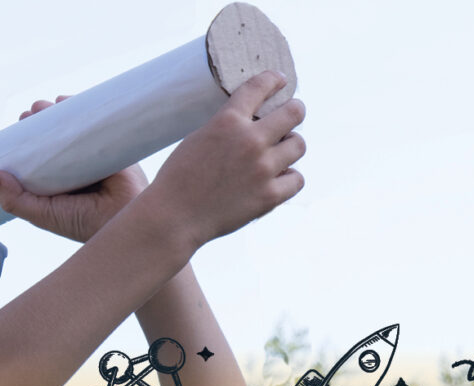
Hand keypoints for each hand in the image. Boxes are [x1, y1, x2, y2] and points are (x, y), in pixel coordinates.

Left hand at [0, 96, 148, 242]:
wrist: (123, 220)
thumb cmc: (83, 223)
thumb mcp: (42, 214)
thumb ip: (16, 200)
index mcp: (59, 185)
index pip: (39, 158)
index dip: (25, 143)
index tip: (14, 131)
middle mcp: (76, 168)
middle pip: (55, 138)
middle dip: (39, 123)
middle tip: (28, 114)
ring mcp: (94, 155)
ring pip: (73, 128)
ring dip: (57, 112)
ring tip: (43, 106)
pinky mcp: (111, 145)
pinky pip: (95, 122)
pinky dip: (81, 109)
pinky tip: (66, 101)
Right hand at [148, 71, 305, 247]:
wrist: (174, 217)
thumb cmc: (179, 178)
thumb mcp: (198, 138)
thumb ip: (228, 128)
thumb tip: (255, 122)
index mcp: (227, 121)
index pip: (259, 86)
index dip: (272, 80)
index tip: (279, 80)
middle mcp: (250, 141)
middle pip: (294, 113)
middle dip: (294, 111)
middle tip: (293, 114)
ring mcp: (263, 169)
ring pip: (298, 145)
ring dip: (291, 146)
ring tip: (281, 152)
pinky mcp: (269, 196)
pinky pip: (297, 179)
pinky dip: (289, 178)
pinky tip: (279, 179)